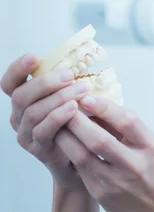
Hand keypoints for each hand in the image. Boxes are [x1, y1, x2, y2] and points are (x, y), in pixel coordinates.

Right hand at [1, 53, 91, 190]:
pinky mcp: (39, 149)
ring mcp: (26, 134)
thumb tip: (82, 59)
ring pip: (33, 112)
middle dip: (46, 82)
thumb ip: (68, 82)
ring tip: (80, 89)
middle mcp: (19, 116)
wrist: (83, 157)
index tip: (34, 56)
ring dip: (58, 98)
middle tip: (70, 75)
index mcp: (24, 100)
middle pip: (20, 95)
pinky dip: (58, 116)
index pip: (10, 82)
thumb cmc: (79, 120)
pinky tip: (73, 108)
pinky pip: (44, 130)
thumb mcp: (72, 97)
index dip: (18, 69)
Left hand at [55, 95, 153, 211]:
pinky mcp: (101, 192)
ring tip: (58, 122)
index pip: (127, 121)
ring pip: (82, 155)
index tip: (88, 97)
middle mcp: (133, 164)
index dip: (105, 107)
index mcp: (149, 147)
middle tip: (65, 106)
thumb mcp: (150, 144)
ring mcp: (115, 181)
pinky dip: (69, 151)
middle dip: (78, 121)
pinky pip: (80, 168)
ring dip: (66, 136)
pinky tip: (64, 140)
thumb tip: (98, 106)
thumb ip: (128, 128)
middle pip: (99, 139)